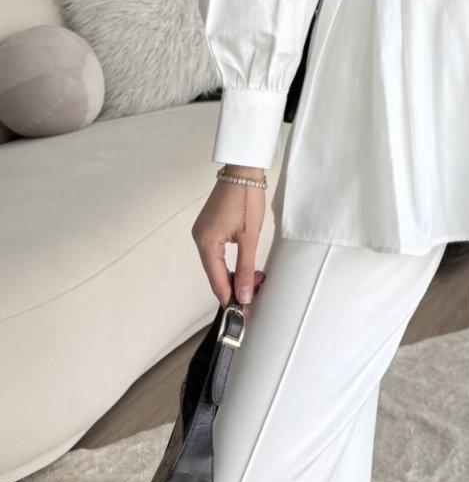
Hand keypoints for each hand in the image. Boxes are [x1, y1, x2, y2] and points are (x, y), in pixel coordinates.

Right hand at [192, 180, 266, 311]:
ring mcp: (203, 232)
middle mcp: (199, 239)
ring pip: (217, 263)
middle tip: (255, 294)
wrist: (243, 169)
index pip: (216, 280)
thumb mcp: (250, 236)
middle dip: (235, 286)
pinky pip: (217, 252)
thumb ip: (246, 268)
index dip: (229, 298)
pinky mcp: (209, 226)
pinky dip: (230, 262)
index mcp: (206, 243)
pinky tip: (244, 266)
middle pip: (215, 273)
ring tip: (255, 279)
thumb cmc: (246, 198)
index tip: (243, 313)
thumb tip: (244, 295)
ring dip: (234, 274)